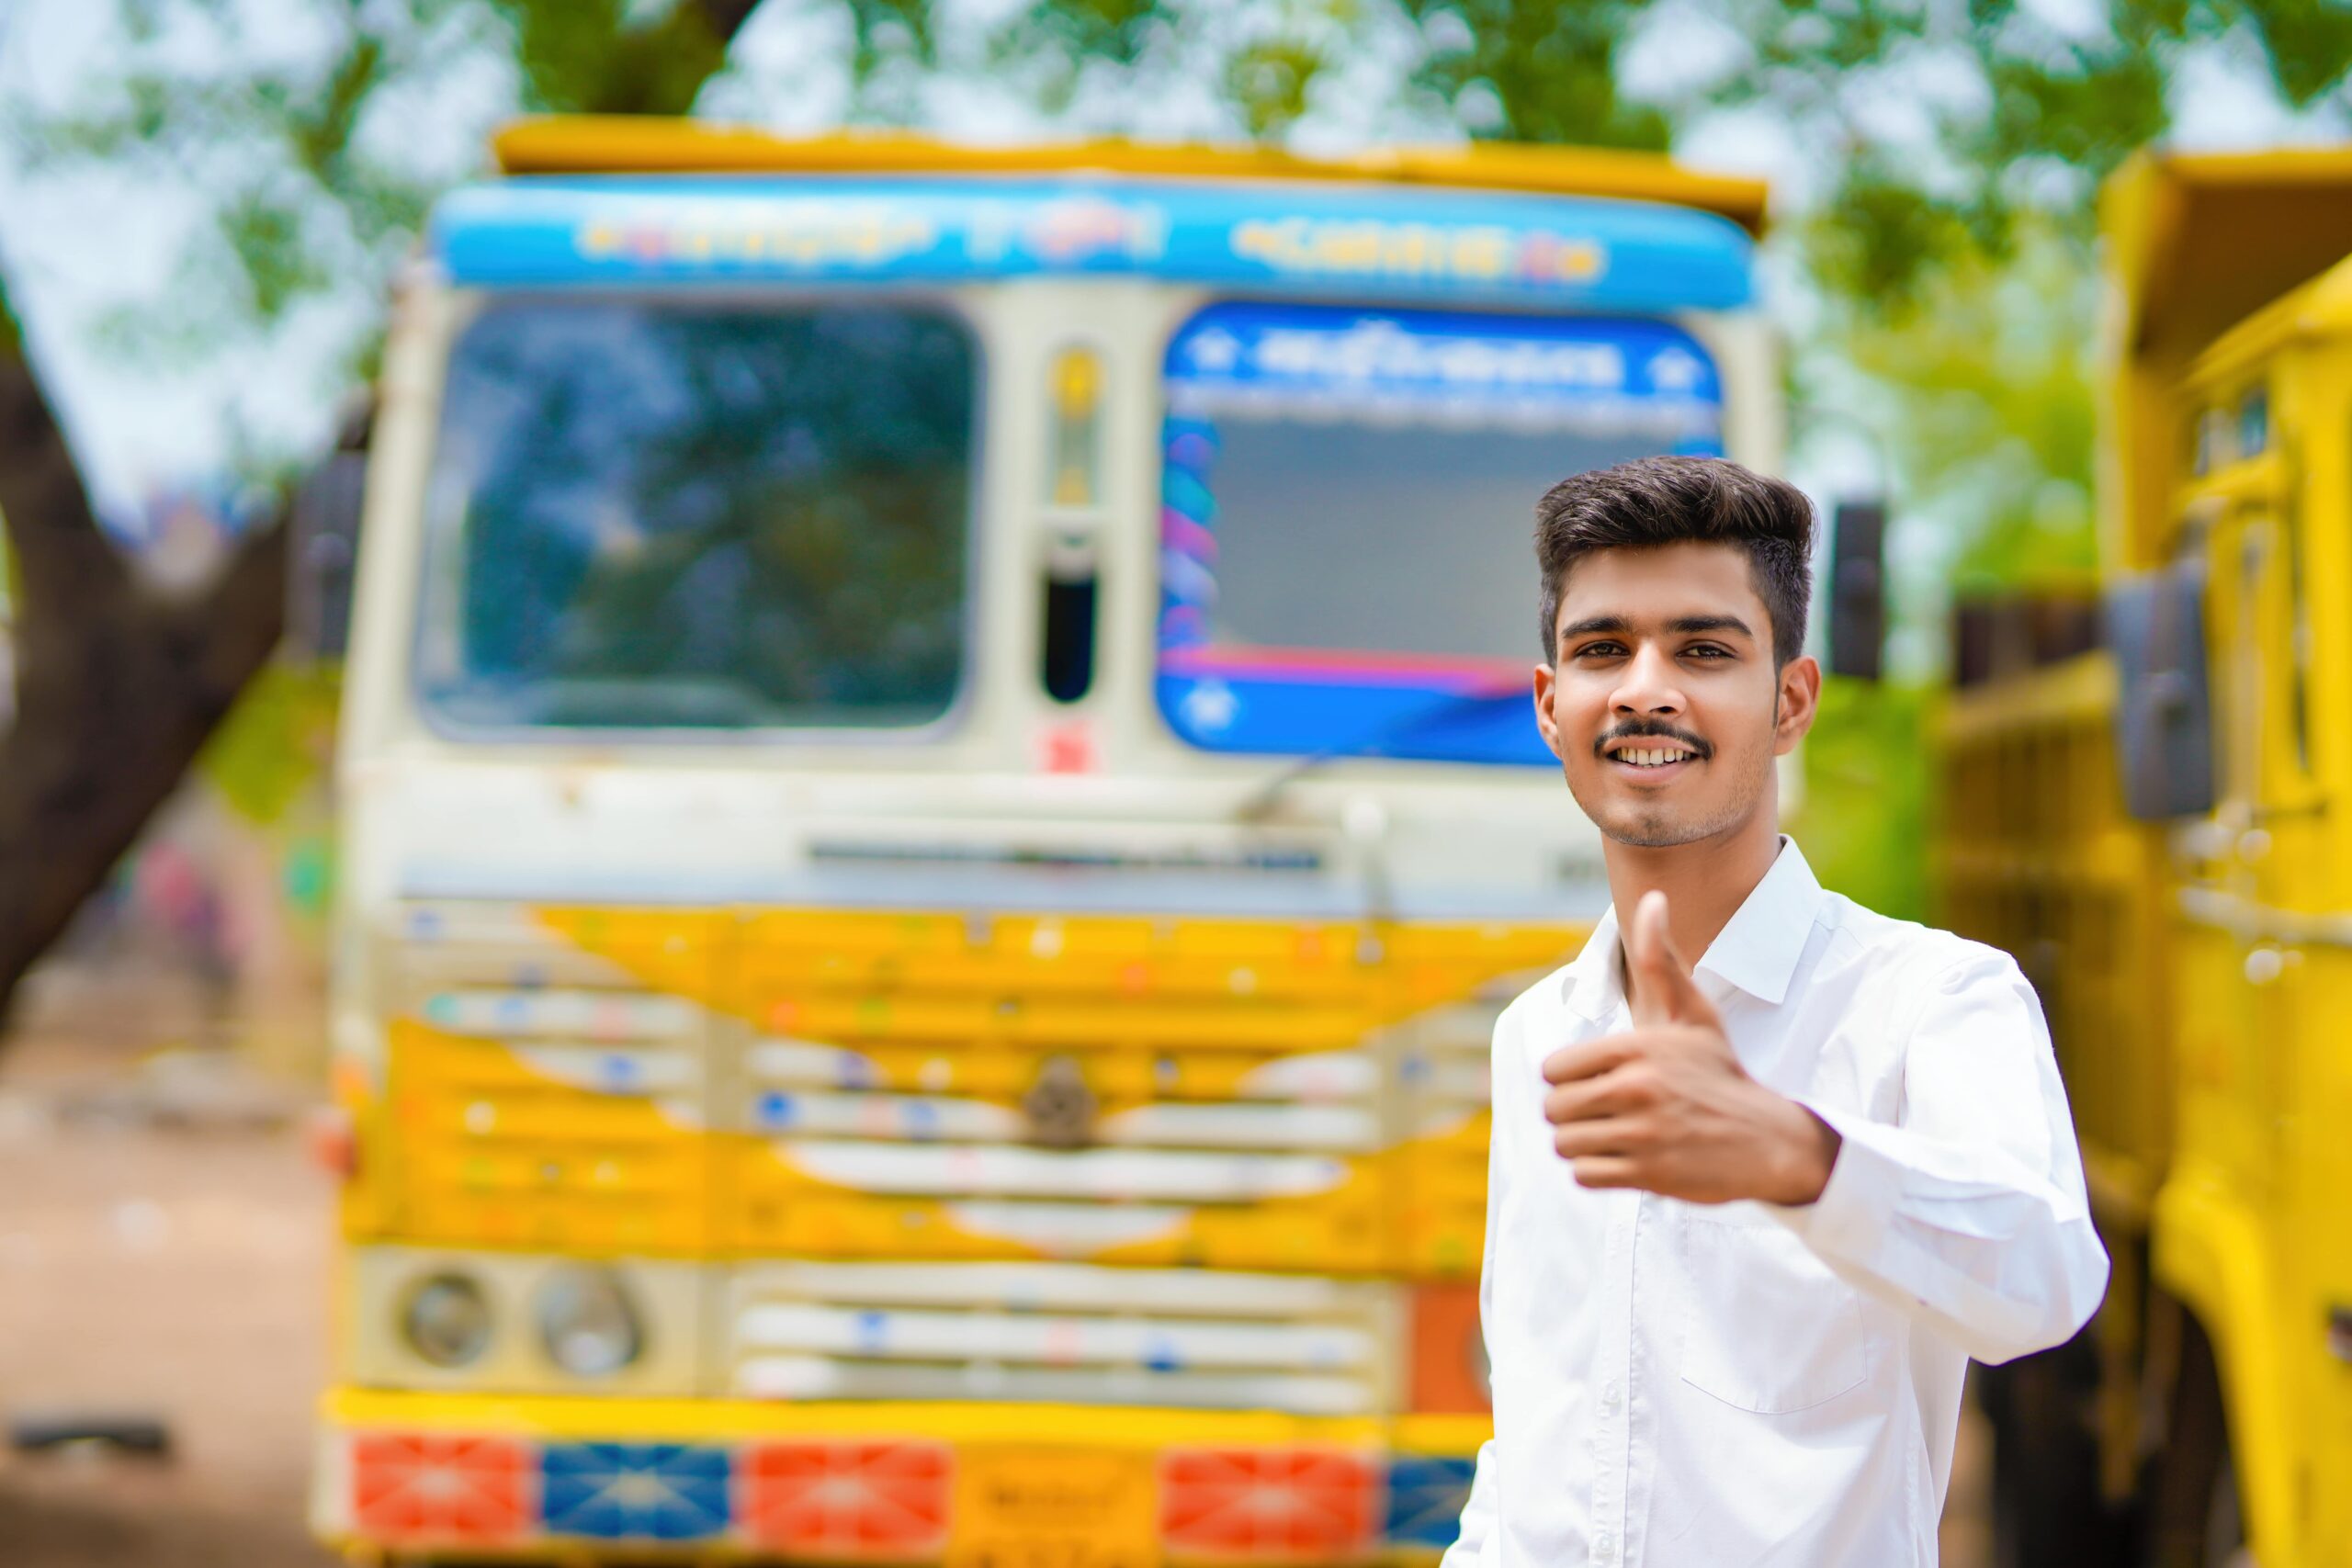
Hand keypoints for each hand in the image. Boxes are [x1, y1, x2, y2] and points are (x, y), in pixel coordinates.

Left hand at [1539, 890, 1838, 1204]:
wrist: (1769, 1138)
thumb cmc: (1720, 1072)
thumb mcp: (1692, 1013)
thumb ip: (1659, 961)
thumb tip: (1653, 900)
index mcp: (1636, 1047)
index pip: (1553, 1070)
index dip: (1570, 1078)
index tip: (1601, 1081)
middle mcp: (1636, 1088)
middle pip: (1553, 1109)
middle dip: (1573, 1114)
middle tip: (1608, 1113)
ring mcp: (1642, 1133)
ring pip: (1565, 1144)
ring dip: (1584, 1144)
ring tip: (1617, 1135)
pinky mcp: (1648, 1174)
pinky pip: (1584, 1176)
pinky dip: (1598, 1172)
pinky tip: (1626, 1159)